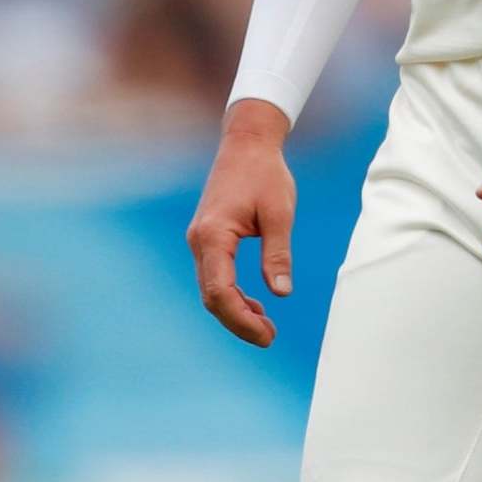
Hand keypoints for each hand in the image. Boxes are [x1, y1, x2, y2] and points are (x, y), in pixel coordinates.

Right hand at [186, 98, 295, 344]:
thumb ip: (277, 253)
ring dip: (235, 310)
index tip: (266, 335)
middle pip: (212, 296)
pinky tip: (254, 305)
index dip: (241, 319)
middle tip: (269, 337)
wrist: (247, 143)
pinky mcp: (207, 238)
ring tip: (266, 326)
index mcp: (213, 236)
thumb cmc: (266, 174)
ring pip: (211, 288)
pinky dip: (232, 294)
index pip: (220, 292)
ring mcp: (200, 240)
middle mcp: (199, 241)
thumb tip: (281, 293)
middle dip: (238, 322)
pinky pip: (215, 275)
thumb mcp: (279, 213)